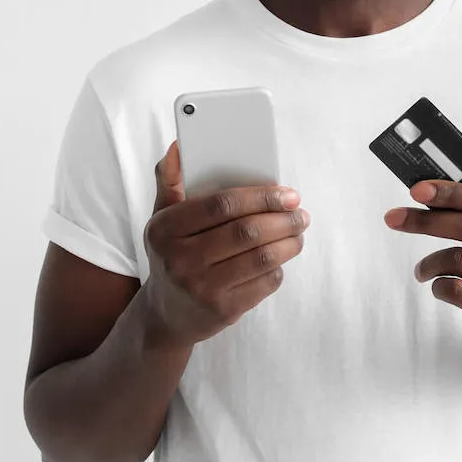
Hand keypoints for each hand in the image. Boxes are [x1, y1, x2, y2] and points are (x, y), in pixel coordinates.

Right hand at [141, 140, 310, 348]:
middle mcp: (181, 260)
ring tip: (298, 232)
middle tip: (300, 212)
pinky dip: (279, 267)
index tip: (287, 193)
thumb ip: (169, 181)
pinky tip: (279, 258)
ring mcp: (202, 288)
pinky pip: (265, 282)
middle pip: (247, 231)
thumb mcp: (161, 218)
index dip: (260, 196)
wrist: (166, 315)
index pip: (221, 204)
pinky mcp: (223, 310)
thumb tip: (178, 147)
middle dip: (283, 218)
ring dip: (289, 242)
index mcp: (165, 229)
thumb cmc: (171, 255)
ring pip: (262, 257)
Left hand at [384, 180, 461, 363]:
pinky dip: (438, 285)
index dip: (452, 193)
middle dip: (427, 220)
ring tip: (422, 270)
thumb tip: (430, 194)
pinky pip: (457, 290)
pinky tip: (439, 286)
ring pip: (459, 260)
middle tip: (396, 218)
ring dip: (429, 262)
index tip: (419, 190)